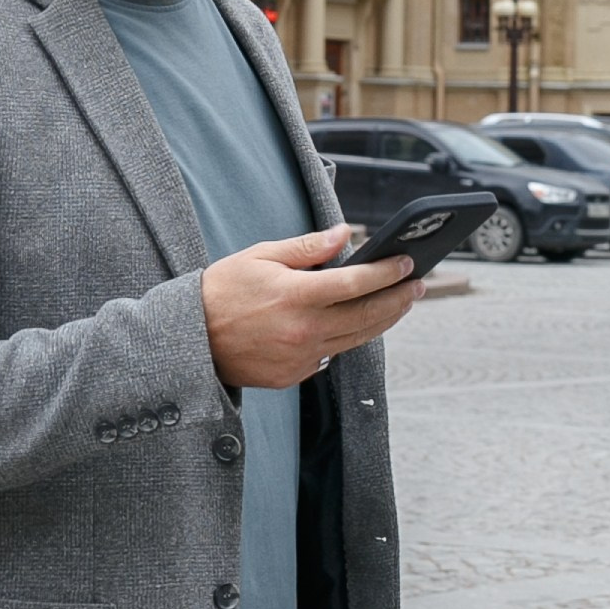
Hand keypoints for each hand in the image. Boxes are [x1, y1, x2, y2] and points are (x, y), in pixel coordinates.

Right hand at [202, 224, 416, 388]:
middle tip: (418, 285)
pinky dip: (350, 337)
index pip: (355, 283)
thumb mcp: (259, 257)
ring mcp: (300, 357)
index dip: (386, 273)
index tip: (407, 263)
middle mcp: (302, 330)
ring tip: (402, 303)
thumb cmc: (222, 291)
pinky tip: (362, 323)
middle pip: (366, 315)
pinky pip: (332, 354)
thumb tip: (345, 234)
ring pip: (357, 338)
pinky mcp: (295, 375)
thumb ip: (306, 247)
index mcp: (294, 296)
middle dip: (398, 298)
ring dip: (384, 320)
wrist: (191, 340)